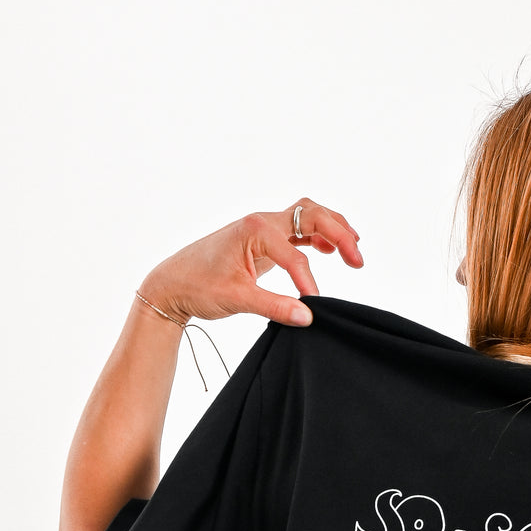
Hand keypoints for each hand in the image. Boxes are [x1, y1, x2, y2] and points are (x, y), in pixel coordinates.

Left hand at [138, 199, 362, 328]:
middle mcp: (261, 221)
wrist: (172, 283)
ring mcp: (264, 228)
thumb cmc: (198, 286)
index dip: (308, 281)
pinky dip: (318, 236)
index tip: (314, 304)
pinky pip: (298, 229)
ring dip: (333, 230)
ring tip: (353, 253)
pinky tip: (330, 252)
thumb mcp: (236, 299)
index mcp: (255, 229)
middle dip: (339, 234)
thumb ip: (274, 307)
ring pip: (308, 216)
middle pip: (313, 214)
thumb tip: (308, 316)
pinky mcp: (264, 240)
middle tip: (358, 261)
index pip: (295, 254)